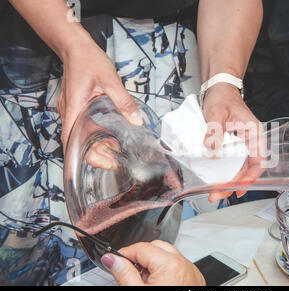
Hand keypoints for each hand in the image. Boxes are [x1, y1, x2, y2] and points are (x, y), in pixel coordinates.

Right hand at [57, 41, 142, 155]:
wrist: (75, 47)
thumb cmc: (89, 60)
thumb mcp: (111, 80)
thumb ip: (124, 101)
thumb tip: (136, 120)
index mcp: (74, 107)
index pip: (71, 140)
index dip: (85, 155)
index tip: (103, 163)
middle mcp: (69, 112)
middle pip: (76, 142)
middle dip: (95, 154)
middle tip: (115, 160)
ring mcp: (71, 110)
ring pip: (79, 136)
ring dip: (95, 145)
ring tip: (115, 149)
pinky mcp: (75, 108)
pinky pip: (82, 127)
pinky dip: (94, 135)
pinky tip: (108, 137)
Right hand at [101, 240, 205, 285]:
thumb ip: (124, 273)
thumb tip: (112, 260)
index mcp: (169, 265)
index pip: (141, 248)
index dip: (125, 254)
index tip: (115, 261)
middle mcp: (184, 265)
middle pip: (157, 247)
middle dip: (141, 256)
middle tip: (128, 271)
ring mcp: (192, 273)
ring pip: (169, 255)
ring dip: (154, 263)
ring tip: (143, 282)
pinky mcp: (195, 281)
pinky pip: (179, 266)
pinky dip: (167, 270)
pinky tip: (159, 286)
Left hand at [202, 83, 263, 201]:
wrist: (217, 89)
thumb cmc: (222, 97)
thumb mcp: (216, 112)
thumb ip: (214, 130)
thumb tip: (212, 149)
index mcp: (254, 133)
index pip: (258, 160)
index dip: (251, 176)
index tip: (240, 186)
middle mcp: (250, 142)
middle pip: (247, 169)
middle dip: (234, 185)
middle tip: (218, 194)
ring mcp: (240, 145)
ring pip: (238, 169)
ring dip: (227, 183)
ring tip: (214, 193)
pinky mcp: (231, 147)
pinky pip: (230, 164)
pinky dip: (223, 175)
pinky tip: (215, 183)